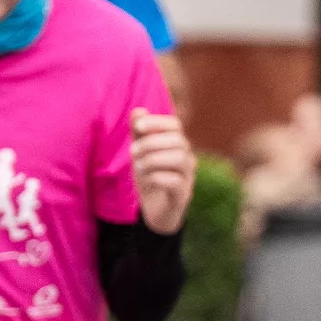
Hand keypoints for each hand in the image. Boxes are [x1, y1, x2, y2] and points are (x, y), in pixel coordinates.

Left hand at [130, 109, 195, 234]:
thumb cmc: (150, 177)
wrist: (155, 210)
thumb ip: (139, 133)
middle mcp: (187, 159)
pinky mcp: (182, 195)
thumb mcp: (140, 152)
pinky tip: (148, 180)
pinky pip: (174, 181)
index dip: (157, 122)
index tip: (138, 127)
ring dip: (152, 160)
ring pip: (178, 158)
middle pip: (177, 140)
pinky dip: (156, 178)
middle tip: (132, 152)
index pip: (175, 125)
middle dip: (151, 143)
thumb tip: (138, 110)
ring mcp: (188, 177)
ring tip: (138, 167)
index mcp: (177, 145)